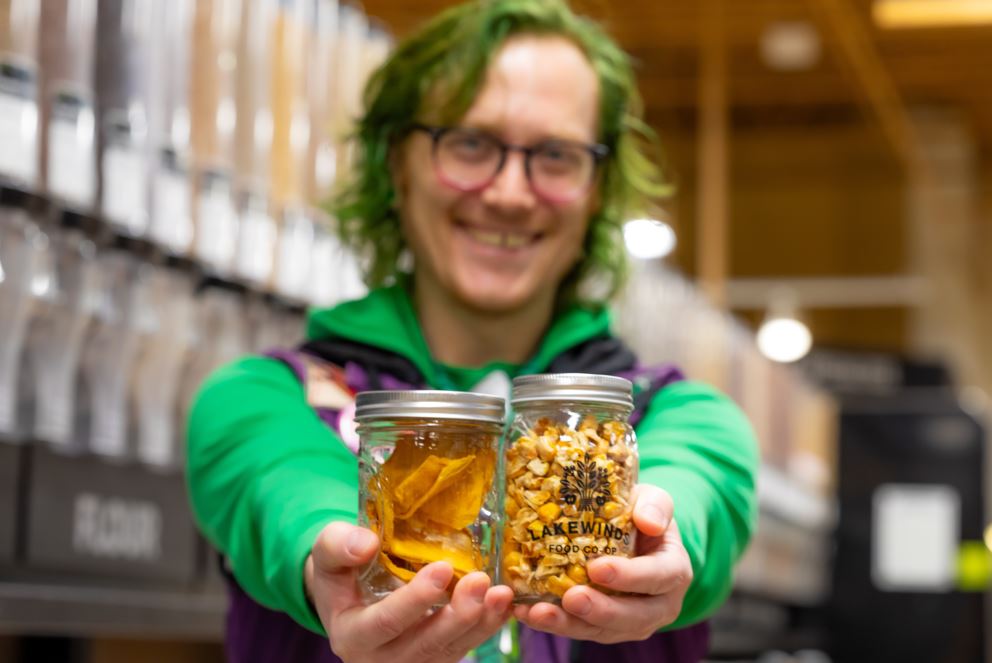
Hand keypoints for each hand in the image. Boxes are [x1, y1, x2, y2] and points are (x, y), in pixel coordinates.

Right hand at [306, 521, 513, 661]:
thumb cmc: (342, 569)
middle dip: (457, 615)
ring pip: (449, 651)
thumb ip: (338, 545)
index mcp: (351, 634)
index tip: (443, 568)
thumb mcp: (328, 552)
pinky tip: (503, 604)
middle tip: (481, 581)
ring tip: (501, 593)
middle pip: (424, 644)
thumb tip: (367, 543)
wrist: (349, 593)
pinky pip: (462, 648)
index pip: (384, 623)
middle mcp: (380, 659)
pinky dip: (486, 627)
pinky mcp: (434, 659)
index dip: (415, 600)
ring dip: (480, 623)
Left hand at [512, 484, 691, 643]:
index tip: (598, 568)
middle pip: (633, 617)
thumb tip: (648, 522)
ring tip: (538, 613)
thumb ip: (655, 506)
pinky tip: (526, 612)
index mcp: (673, 570)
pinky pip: (580, 629)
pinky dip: (553, 623)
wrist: (631, 531)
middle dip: (600, 610)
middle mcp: (658, 604)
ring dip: (569, 624)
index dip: (630, 576)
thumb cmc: (641, 514)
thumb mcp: (653, 499)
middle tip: (571, 598)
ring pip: (602, 630)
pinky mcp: (604, 627)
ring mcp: (631, 620)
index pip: (658, 577)